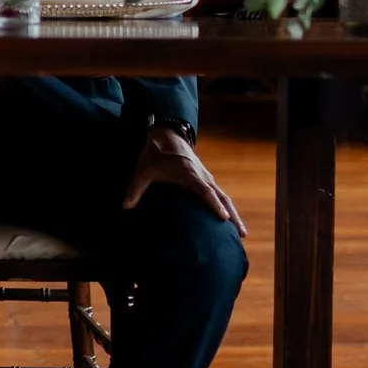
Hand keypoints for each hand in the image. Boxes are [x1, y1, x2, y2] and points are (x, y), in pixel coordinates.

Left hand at [122, 124, 247, 236]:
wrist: (167, 133)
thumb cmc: (155, 152)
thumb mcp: (142, 169)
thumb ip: (134, 188)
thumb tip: (125, 207)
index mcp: (188, 173)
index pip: (204, 191)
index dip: (213, 204)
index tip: (223, 217)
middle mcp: (201, 176)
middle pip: (221, 197)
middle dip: (232, 215)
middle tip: (242, 233)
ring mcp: (206, 176)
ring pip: (223, 196)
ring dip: (233, 213)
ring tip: (242, 232)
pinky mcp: (206, 178)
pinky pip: (220, 194)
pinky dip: (226, 206)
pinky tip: (230, 219)